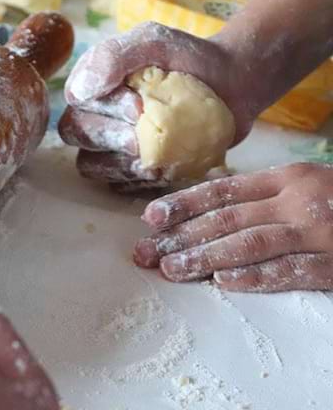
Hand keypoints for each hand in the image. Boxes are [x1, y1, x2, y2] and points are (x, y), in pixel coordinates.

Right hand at [58, 22, 261, 191]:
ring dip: (120, 165)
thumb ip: (112, 56)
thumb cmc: (189, 58)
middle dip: (110, 137)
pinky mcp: (131, 170)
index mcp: (93, 82)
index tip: (140, 105)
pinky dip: (138, 182)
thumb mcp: (153, 41)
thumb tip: (78, 92)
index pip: (77, 101)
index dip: (104, 109)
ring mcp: (110, 146)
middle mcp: (94, 113)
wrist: (232, 83)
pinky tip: (163, 170)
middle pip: (76, 133)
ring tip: (154, 159)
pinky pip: (119, 186)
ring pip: (91, 165)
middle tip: (142, 137)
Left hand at [134, 162, 332, 291]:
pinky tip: (222, 283)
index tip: (151, 218)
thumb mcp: (305, 185)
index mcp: (286, 178)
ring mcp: (316, 233)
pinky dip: (252, 278)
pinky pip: (287, 272)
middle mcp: (297, 201)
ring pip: (248, 245)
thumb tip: (207, 212)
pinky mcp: (332, 265)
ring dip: (204, 258)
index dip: (183, 204)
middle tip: (147, 251)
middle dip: (181, 236)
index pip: (222, 191)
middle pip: (226, 219)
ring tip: (172, 269)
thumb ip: (263, 196)